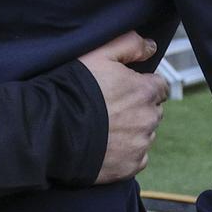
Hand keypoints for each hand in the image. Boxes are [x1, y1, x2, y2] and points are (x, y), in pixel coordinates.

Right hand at [77, 32, 163, 183]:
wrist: (51, 130)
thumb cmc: (73, 89)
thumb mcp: (98, 54)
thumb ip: (129, 44)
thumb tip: (152, 47)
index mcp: (145, 91)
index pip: (159, 87)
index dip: (141, 86)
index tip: (123, 90)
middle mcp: (149, 119)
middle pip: (152, 111)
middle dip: (137, 109)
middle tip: (109, 109)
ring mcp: (140, 144)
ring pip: (144, 135)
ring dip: (132, 131)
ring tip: (104, 129)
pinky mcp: (130, 166)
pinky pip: (136, 158)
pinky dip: (125, 153)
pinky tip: (105, 146)